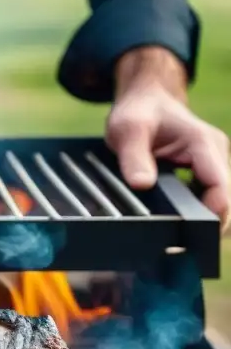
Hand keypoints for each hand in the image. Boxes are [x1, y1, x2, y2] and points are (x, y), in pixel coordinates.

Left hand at [107, 46, 229, 231]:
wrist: (144, 99)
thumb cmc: (138, 112)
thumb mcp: (127, 130)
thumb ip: (134, 157)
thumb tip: (142, 184)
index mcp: (203, 144)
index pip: (221, 186)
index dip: (214, 214)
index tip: (194, 235)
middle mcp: (215, 155)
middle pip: (226, 199)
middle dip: (209, 224)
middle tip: (180, 249)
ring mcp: (212, 164)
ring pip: (219, 201)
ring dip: (204, 221)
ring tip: (178, 243)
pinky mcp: (203, 172)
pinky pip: (208, 197)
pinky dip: (197, 213)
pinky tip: (178, 227)